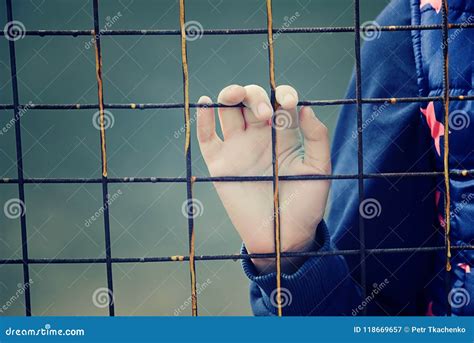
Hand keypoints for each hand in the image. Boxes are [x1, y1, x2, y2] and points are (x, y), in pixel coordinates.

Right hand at [196, 85, 330, 272]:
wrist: (283, 235)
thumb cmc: (305, 205)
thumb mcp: (319, 170)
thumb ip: (317, 139)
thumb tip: (306, 109)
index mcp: (283, 134)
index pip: (279, 101)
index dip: (283, 94)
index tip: (289, 102)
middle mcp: (259, 136)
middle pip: (249, 99)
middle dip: (255, 96)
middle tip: (265, 114)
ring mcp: (238, 148)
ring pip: (227, 110)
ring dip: (229, 95)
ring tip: (234, 96)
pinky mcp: (220, 164)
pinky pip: (206, 137)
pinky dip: (201, 119)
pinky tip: (204, 103)